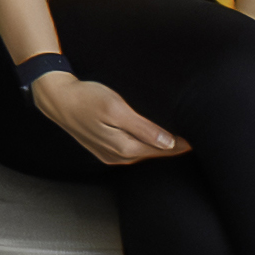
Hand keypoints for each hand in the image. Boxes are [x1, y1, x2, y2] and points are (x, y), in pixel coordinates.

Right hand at [29, 67, 186, 164]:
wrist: (56, 99)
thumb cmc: (86, 98)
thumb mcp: (117, 108)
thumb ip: (143, 127)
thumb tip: (167, 142)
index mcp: (123, 147)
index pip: (161, 149)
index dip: (180, 145)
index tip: (198, 140)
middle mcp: (117, 156)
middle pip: (152, 154)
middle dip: (172, 149)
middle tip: (193, 141)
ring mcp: (109, 155)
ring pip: (141, 154)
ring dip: (158, 149)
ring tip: (177, 142)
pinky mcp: (102, 150)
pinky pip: (130, 152)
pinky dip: (143, 148)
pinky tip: (149, 141)